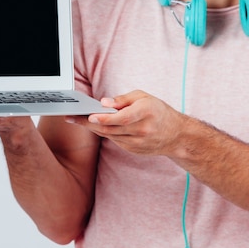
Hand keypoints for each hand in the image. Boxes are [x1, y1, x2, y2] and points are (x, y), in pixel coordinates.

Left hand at [66, 90, 186, 155]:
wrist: (176, 135)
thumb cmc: (158, 111)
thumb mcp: (144, 97)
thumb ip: (123, 99)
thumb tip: (103, 103)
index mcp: (146, 113)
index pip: (122, 118)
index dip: (105, 118)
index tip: (89, 116)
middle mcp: (142, 130)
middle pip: (111, 128)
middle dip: (89, 123)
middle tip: (72, 117)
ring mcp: (138, 143)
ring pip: (110, 135)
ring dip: (93, 128)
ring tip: (77, 119)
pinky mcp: (133, 150)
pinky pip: (114, 140)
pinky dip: (104, 132)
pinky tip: (94, 125)